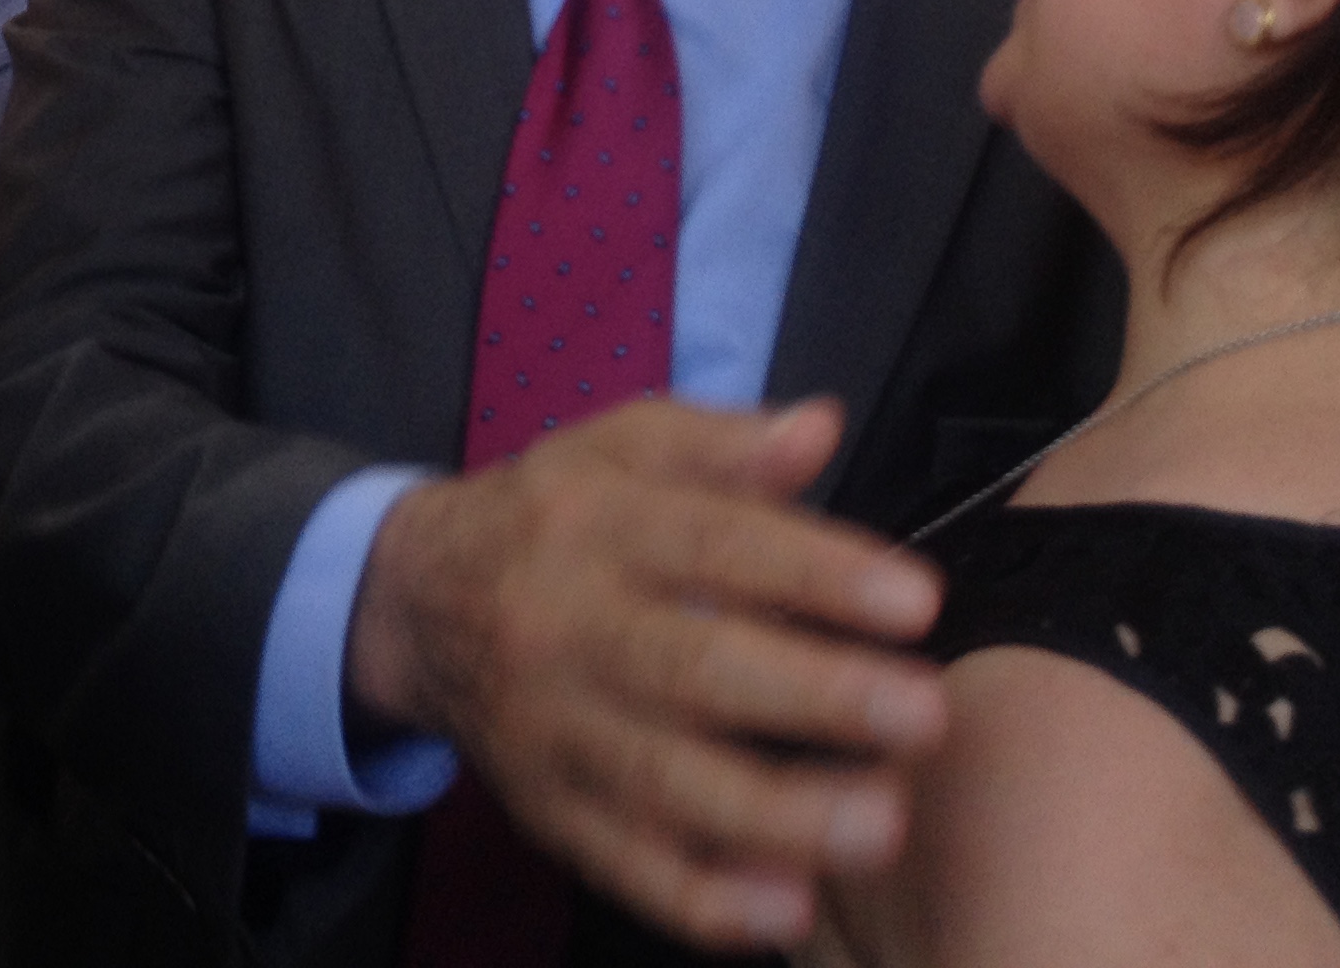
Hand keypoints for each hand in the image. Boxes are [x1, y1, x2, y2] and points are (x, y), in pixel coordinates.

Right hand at [345, 398, 945, 954]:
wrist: (416, 601)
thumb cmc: (553, 515)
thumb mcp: (621, 445)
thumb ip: (723, 442)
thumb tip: (819, 429)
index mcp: (599, 526)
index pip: (715, 545)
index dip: (816, 572)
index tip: (916, 600)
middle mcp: (572, 628)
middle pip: (693, 668)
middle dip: (815, 698)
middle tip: (923, 714)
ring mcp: (556, 730)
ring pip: (664, 783)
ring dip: (778, 815)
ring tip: (881, 824)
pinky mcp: (549, 811)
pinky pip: (626, 865)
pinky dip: (703, 898)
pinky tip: (785, 910)